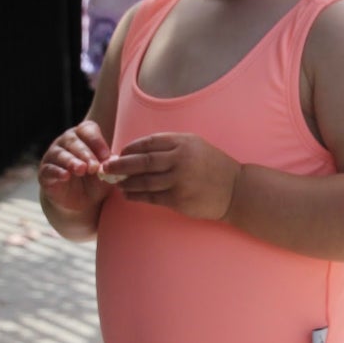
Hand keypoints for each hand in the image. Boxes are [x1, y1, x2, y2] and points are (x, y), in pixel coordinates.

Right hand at [38, 120, 112, 214]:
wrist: (82, 202)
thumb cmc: (96, 180)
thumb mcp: (106, 173)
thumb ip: (109, 165)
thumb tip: (113, 160)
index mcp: (82, 136)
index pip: (87, 129)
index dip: (96, 140)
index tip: (106, 155)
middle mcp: (65, 142)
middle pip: (73, 141)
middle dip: (86, 154)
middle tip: (94, 167)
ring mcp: (53, 156)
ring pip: (60, 154)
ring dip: (72, 162)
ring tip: (81, 170)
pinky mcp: (45, 172)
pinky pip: (49, 169)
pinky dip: (57, 172)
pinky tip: (65, 176)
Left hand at [102, 132, 239, 220]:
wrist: (236, 190)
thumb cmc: (214, 166)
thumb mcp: (196, 146)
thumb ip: (171, 145)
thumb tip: (139, 150)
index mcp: (184, 143)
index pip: (149, 142)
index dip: (131, 148)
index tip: (120, 152)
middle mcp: (180, 160)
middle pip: (142, 161)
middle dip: (120, 165)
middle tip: (106, 167)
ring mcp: (179, 181)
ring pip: (144, 181)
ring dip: (126, 182)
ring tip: (116, 183)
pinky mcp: (179, 200)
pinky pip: (151, 197)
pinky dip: (136, 196)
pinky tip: (128, 195)